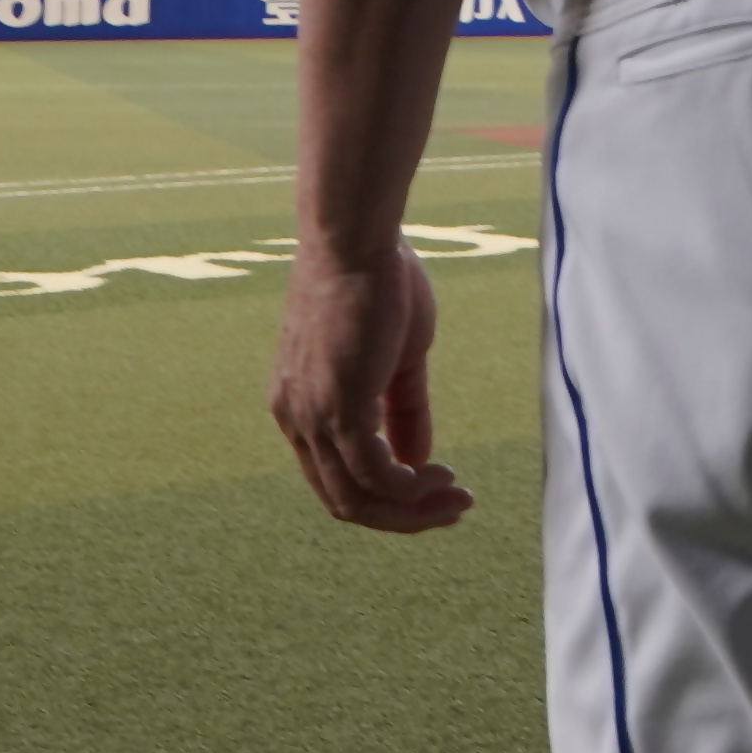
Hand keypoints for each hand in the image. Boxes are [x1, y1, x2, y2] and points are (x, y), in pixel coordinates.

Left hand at [271, 234, 473, 532]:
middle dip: (403, 516)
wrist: (357, 236)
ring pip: (358, 498)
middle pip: (344, 501)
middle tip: (453, 507)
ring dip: (412, 510)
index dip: (387, 497)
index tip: (437, 487)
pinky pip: (375, 474)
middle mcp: (294, 418)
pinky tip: (443, 476)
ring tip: (457, 498)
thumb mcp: (396, 358)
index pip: (336, 479)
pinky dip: (411, 488)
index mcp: (299, 405)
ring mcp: (310, 415)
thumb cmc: (378, 279)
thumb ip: (402, 411)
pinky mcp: (337, 406)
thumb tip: (418, 462)